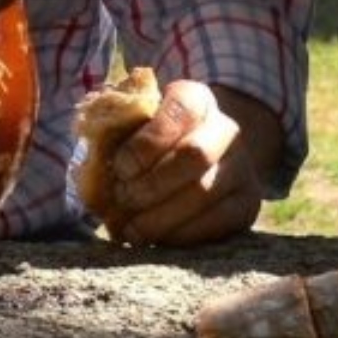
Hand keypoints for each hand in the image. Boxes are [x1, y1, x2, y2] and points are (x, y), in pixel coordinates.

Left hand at [101, 80, 260, 246]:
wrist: (196, 158)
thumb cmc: (149, 141)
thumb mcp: (131, 124)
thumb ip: (112, 131)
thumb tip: (91, 155)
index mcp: (196, 99)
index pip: (180, 109)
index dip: (148, 141)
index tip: (120, 167)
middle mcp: (226, 129)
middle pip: (195, 154)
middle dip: (152, 183)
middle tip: (123, 199)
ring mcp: (242, 168)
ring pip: (204, 192)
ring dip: (160, 215)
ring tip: (130, 228)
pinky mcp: (247, 204)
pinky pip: (217, 223)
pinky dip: (179, 234)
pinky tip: (153, 238)